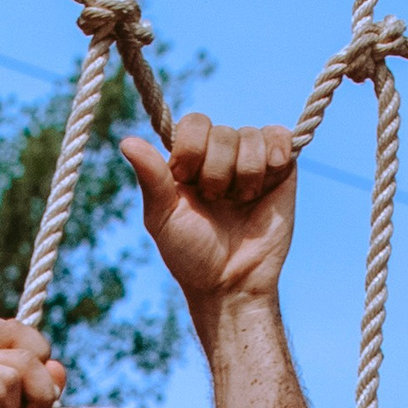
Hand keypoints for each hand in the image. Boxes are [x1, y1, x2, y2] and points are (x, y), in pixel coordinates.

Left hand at [122, 114, 296, 312]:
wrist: (232, 284)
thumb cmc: (191, 255)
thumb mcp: (162, 217)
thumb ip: (151, 177)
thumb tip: (126, 140)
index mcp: (189, 161)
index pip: (194, 123)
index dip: (192, 148)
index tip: (186, 180)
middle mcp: (219, 156)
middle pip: (222, 132)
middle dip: (217, 171)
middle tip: (216, 200)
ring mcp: (251, 161)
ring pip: (251, 136)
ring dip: (245, 173)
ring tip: (241, 201)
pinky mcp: (281, 170)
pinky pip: (280, 137)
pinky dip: (275, 149)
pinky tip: (268, 176)